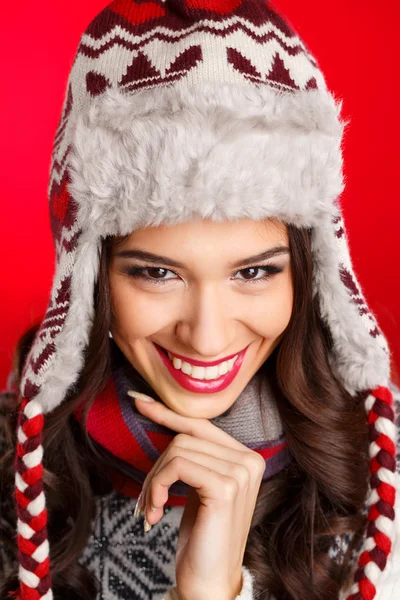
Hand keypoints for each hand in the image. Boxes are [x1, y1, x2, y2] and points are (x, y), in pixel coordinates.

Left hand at [128, 391, 264, 599]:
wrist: (209, 582)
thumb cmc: (201, 536)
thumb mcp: (198, 488)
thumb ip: (194, 455)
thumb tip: (167, 420)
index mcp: (246, 457)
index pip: (201, 425)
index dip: (168, 412)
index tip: (139, 401)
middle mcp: (249, 460)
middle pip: (185, 436)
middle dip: (156, 466)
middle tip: (145, 499)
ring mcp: (241, 472)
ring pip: (177, 449)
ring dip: (154, 480)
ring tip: (150, 508)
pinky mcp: (226, 487)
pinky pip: (177, 466)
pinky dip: (157, 486)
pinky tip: (156, 511)